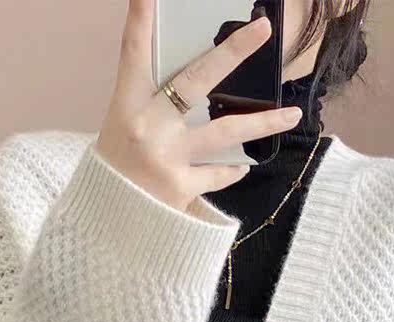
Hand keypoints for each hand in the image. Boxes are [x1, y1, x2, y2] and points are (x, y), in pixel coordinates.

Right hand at [95, 0, 302, 212]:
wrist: (102, 228)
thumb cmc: (116, 173)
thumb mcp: (121, 130)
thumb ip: (150, 105)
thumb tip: (188, 85)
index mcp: (126, 107)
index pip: (134, 55)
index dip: (142, 22)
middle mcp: (148, 128)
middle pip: (195, 81)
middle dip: (231, 52)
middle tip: (262, 30)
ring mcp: (166, 158)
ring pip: (224, 131)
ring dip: (263, 122)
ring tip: (291, 114)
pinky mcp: (181, 188)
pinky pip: (218, 172)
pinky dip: (231, 168)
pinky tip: (240, 165)